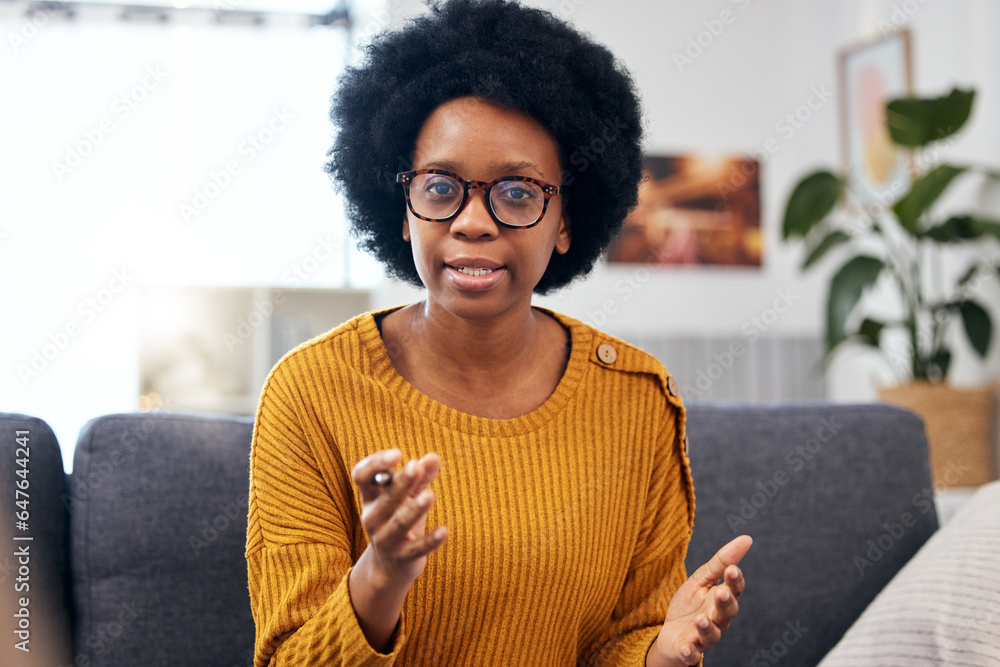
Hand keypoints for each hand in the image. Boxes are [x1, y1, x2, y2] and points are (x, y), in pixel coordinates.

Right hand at [352, 449, 447, 586]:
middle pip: (385, 498)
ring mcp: (384, 539)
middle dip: (400, 483)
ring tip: (430, 495)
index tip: (398, 454)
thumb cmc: (399, 518)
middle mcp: (372, 518)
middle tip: (415, 467)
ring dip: (414, 509)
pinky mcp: (401, 557)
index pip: (362, 477)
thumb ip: (422, 476)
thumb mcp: (409, 495)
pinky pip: (416, 548)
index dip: (375, 464)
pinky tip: (444, 531)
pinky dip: (430, 540)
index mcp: (370, 497)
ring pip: (399, 523)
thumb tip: (433, 457)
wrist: (391, 565)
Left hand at [650, 535, 751, 665]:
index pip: (734, 589)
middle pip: (727, 612)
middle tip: (722, 593)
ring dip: (707, 627)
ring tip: (701, 619)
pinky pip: (692, 653)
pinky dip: (690, 652)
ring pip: (712, 634)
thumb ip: (722, 561)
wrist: (670, 633)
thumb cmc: (690, 604)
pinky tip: (686, 648)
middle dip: (726, 603)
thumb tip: (747, 539)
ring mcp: (704, 637)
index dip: (735, 581)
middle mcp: (718, 619)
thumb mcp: (702, 579)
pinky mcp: (689, 650)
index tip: (732, 569)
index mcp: (722, 599)